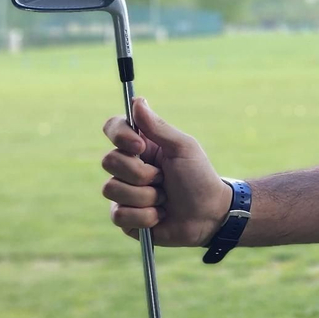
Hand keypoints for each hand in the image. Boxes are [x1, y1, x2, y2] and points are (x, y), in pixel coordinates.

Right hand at [101, 97, 232, 247]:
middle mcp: (128, 166)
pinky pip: (120, 215)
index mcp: (142, 145)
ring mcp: (123, 192)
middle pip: (108, 161)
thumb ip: (159, 126)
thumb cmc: (199, 178)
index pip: (113, 128)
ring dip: (147, 197)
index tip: (139, 145)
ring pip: (112, 189)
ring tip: (165, 198)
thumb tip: (137, 100)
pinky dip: (146, 216)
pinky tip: (161, 215)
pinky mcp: (124, 217)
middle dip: (141, 173)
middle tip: (163, 178)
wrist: (210, 215)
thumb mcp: (183, 148)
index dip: (120, 135)